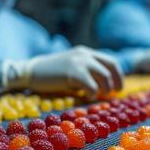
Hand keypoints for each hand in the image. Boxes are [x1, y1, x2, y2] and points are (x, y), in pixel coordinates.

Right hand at [2, 46, 123, 97]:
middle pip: (111, 67)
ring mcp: (79, 62)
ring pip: (104, 76)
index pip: (110, 61)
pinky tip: (86, 96)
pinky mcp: (73, 72)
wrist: (31, 71)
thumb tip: (103, 87)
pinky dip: (93, 93)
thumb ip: (86, 73)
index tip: (117, 88)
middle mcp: (85, 54)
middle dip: (116, 82)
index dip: (118, 75)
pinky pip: (92, 85)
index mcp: (86, 53)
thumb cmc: (51, 75)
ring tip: (97, 95)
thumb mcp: (72, 68)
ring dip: (104, 89)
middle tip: (112, 94)